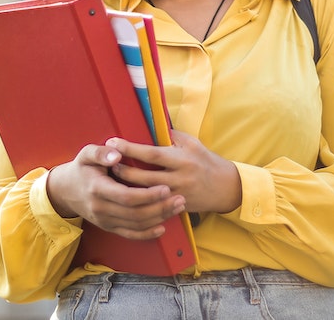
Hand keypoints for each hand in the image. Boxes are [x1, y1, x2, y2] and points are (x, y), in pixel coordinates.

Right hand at [45, 142, 185, 240]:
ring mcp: (105, 220)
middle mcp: (101, 208)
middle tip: (180, 199)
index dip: (148, 195)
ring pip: (136, 225)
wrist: (66, 191)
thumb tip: (117, 154)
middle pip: (135, 213)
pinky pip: (130, 234)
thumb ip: (101, 152)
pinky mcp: (108, 227)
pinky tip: (162, 227)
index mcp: (97, 189)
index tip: (166, 188)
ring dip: (159, 218)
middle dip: (160, 208)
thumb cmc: (82, 168)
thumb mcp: (86, 154)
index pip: (126, 196)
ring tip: (177, 207)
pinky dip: (147, 234)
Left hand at [106, 130, 242, 214]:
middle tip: (107, 163)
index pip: (152, 154)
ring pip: (146, 194)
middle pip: (144, 177)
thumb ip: (171, 136)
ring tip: (112, 178)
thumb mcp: (192, 143)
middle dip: (123, 170)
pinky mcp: (176, 207)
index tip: (113, 142)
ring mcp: (177, 195)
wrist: (226, 187)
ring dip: (127, 186)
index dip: (130, 148)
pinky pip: (154, 206)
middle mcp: (179, 178)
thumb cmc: (206, 161)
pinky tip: (126, 196)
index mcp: (182, 159)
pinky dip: (139, 201)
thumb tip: (149, 125)